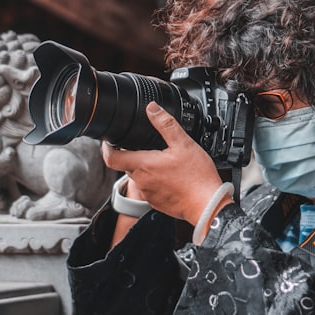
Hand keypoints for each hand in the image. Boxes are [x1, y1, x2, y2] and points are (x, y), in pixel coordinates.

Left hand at [102, 101, 226, 225]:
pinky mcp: (157, 202)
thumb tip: (152, 109)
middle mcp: (141, 181)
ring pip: (140, 176)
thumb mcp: (183, 144)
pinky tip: (172, 176)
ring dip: (147, 167)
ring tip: (165, 161)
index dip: (106, 147)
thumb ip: (165, 124)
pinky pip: (151, 188)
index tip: (109, 141)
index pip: (111, 158)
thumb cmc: (197, 178)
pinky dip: (157, 180)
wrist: (208, 206)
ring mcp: (148, 194)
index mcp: (143, 165)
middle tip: (148, 146)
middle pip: (127, 165)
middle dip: (133, 154)